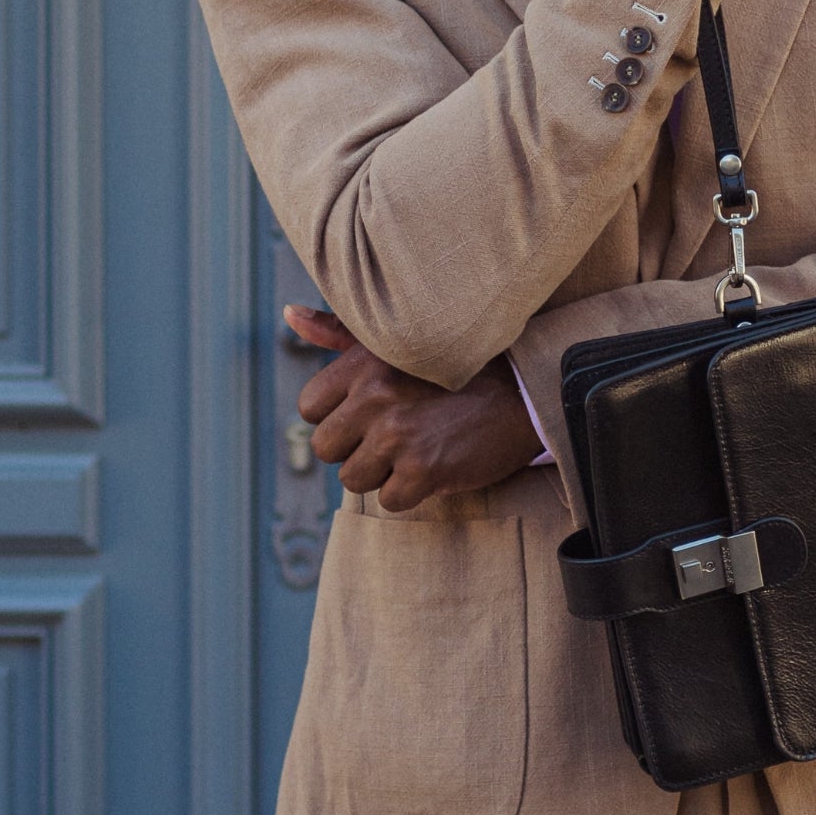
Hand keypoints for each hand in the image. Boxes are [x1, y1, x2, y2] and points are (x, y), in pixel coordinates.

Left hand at [285, 306, 541, 510]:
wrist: (526, 392)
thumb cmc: (459, 366)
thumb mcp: (398, 339)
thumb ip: (339, 333)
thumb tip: (289, 314)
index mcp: (364, 363)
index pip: (310, 407)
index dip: (337, 417)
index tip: (368, 414)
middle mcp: (375, 396)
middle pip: (326, 448)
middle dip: (355, 449)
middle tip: (394, 436)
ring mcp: (398, 435)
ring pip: (354, 479)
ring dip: (382, 473)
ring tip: (416, 449)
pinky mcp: (424, 470)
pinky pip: (389, 501)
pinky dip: (410, 493)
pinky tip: (435, 467)